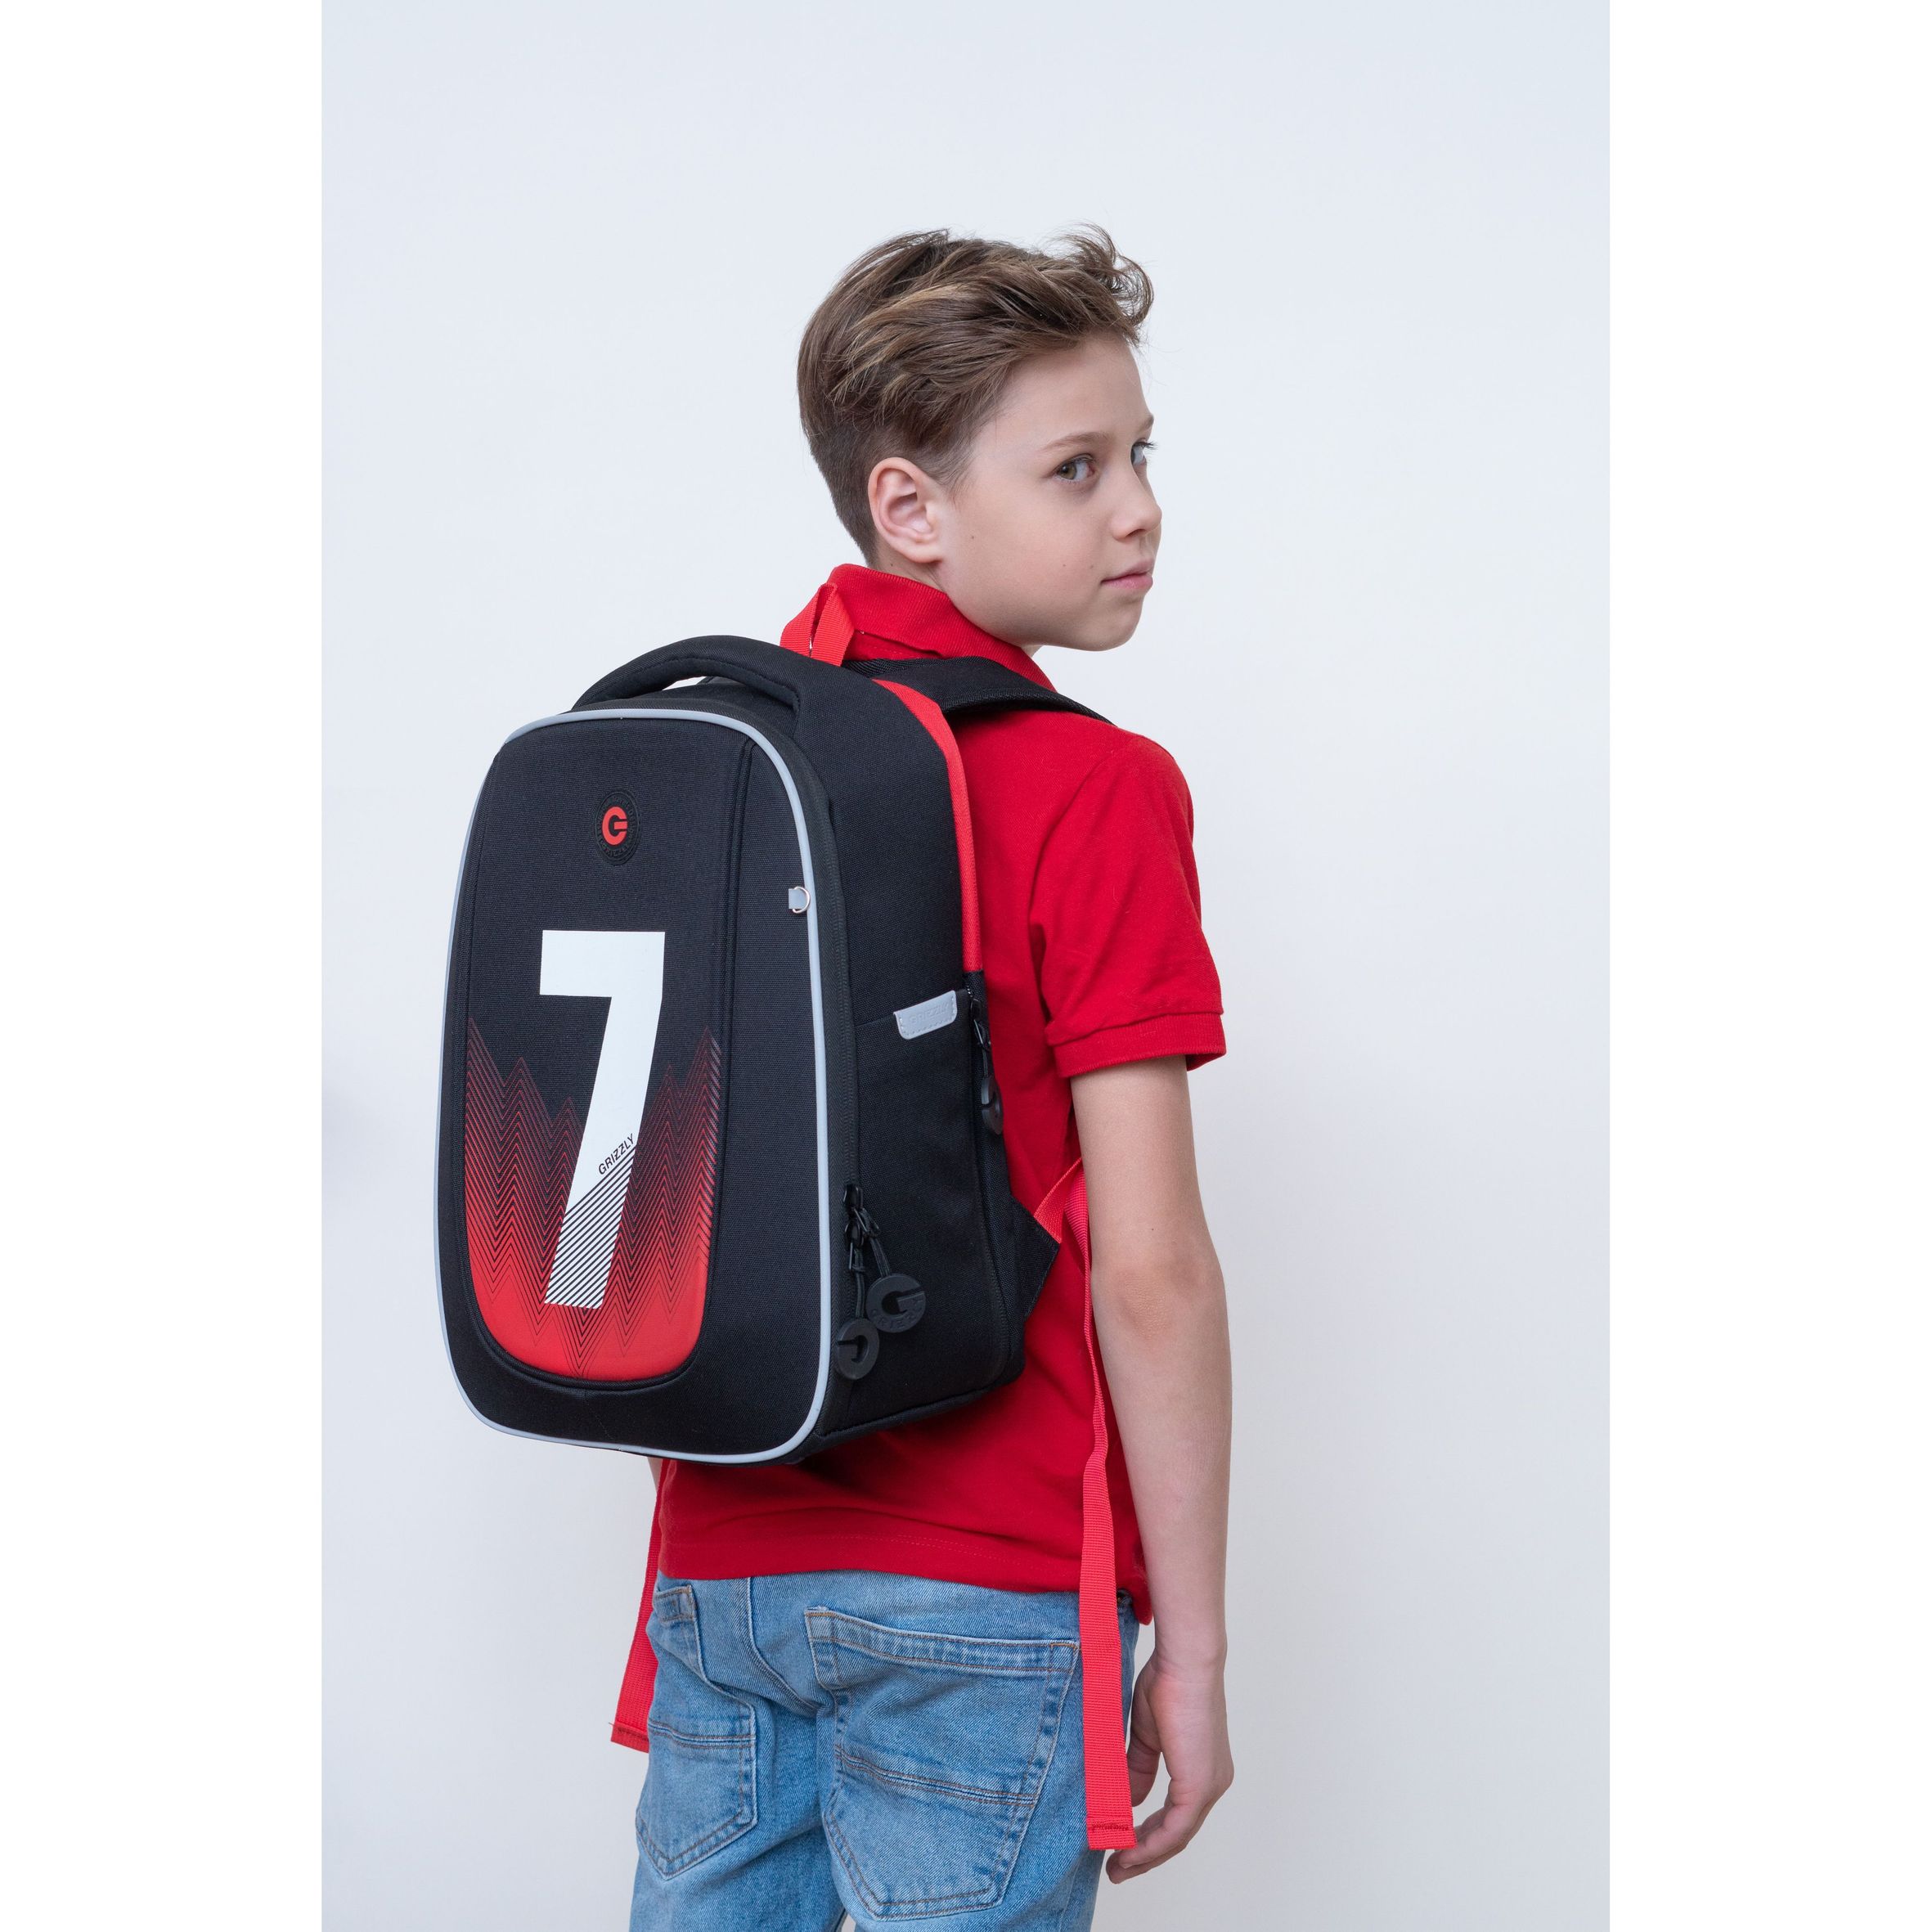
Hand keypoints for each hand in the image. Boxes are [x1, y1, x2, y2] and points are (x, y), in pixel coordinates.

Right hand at [1105, 1645, 1233, 1881]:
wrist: (1183, 1660)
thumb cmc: (1167, 1682)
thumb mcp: (1147, 1735)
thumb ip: (1139, 1768)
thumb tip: (1130, 1801)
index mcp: (1201, 1769)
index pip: (1176, 1817)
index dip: (1148, 1837)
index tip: (1120, 1846)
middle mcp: (1212, 1783)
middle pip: (1176, 1835)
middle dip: (1144, 1854)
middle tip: (1115, 1868)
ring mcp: (1209, 1786)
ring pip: (1175, 1837)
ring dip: (1144, 1855)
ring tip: (1116, 1866)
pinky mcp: (1199, 1786)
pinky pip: (1174, 1829)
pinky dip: (1150, 1843)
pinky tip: (1128, 1849)